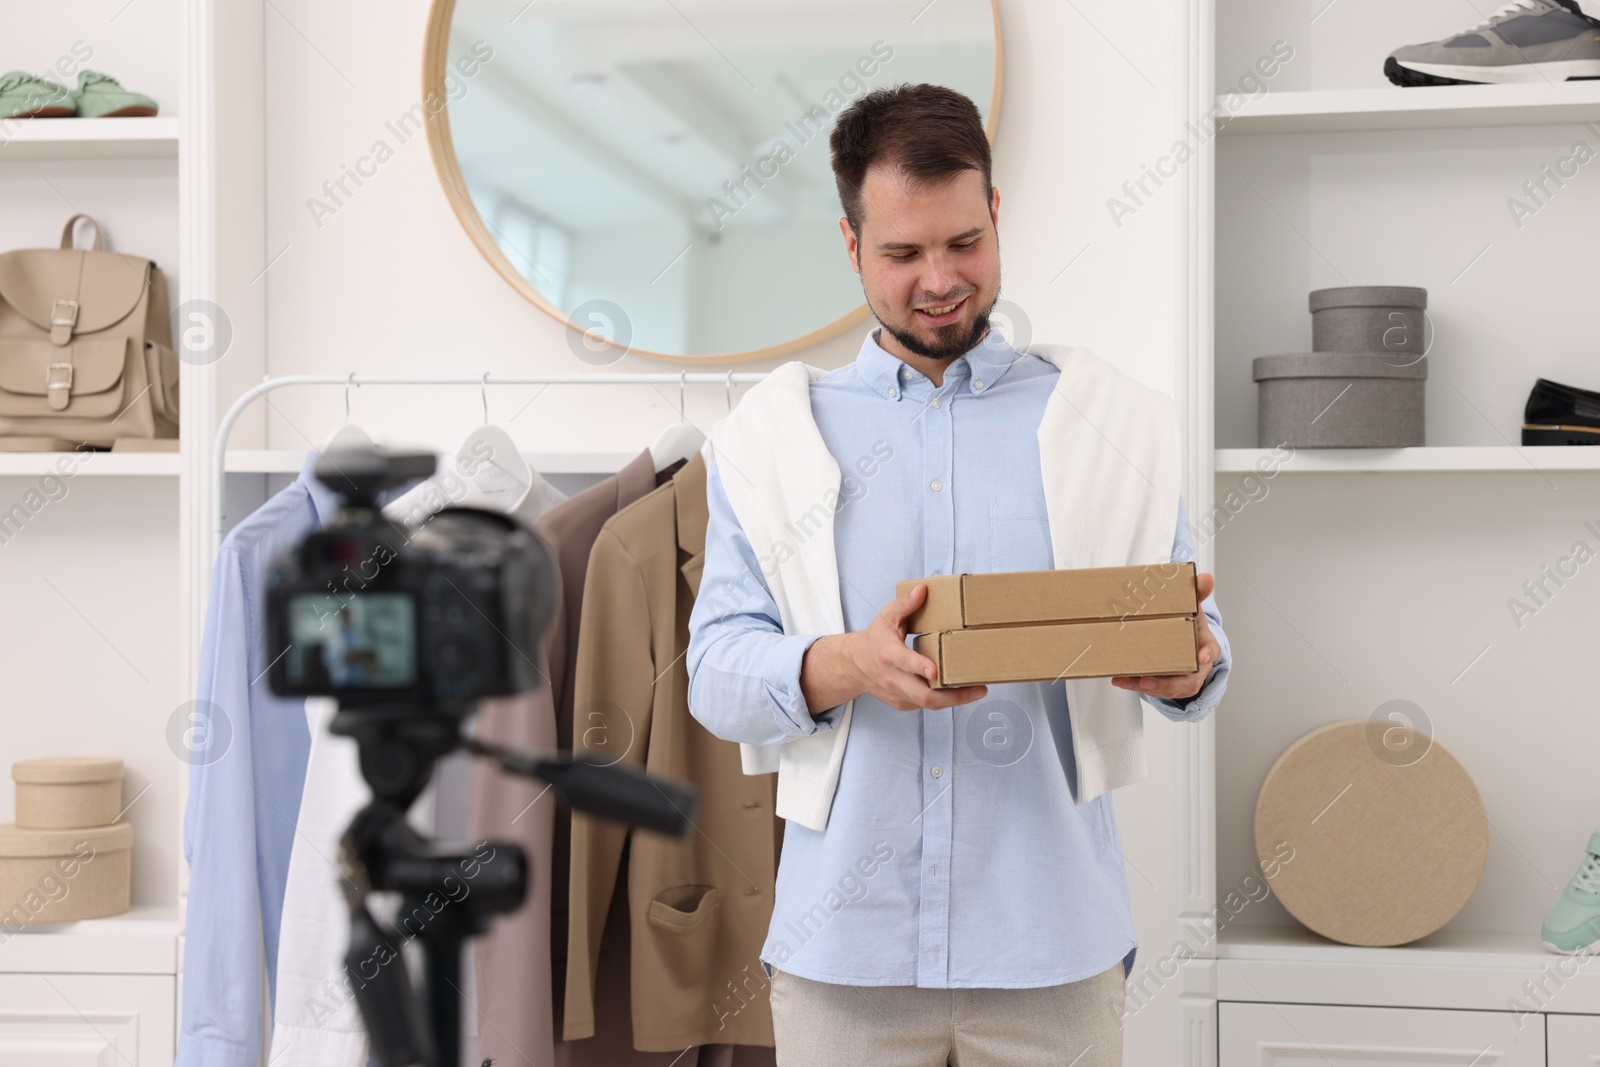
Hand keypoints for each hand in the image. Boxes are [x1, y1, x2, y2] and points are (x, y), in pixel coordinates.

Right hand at [800, 583, 988, 713]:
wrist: (856, 665)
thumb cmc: (875, 639)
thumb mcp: (886, 617)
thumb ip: (905, 604)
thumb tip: (923, 590)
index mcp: (887, 654)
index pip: (904, 662)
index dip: (919, 667)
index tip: (935, 671)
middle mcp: (892, 678)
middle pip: (922, 694)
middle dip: (952, 695)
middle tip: (978, 688)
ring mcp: (898, 693)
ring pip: (927, 704)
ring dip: (955, 699)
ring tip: (978, 690)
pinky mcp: (903, 703)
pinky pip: (926, 705)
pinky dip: (945, 700)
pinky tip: (962, 692)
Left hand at [1110, 571, 1218, 701]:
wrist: (1184, 640)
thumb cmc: (1189, 625)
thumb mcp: (1193, 608)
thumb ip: (1197, 593)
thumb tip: (1204, 577)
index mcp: (1205, 646)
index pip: (1211, 651)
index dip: (1207, 654)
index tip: (1201, 656)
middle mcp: (1196, 667)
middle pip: (1188, 681)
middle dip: (1167, 683)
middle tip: (1147, 679)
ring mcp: (1181, 679)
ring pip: (1168, 689)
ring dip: (1147, 687)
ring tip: (1126, 680)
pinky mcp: (1165, 685)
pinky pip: (1154, 690)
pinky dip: (1136, 685)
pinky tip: (1120, 679)